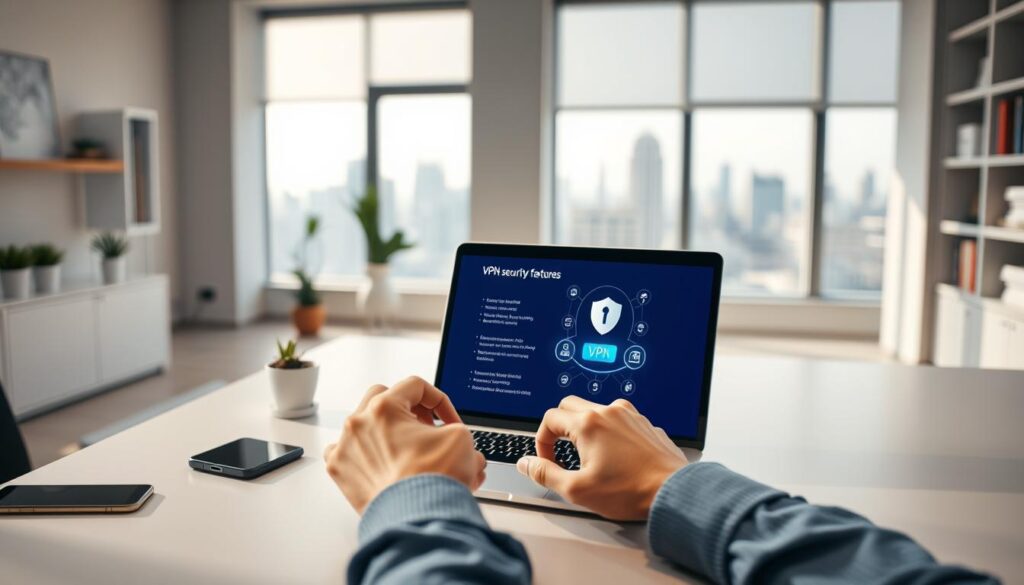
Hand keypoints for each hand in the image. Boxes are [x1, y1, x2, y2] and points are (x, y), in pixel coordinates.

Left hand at [323, 376, 485, 513]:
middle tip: (426, 426)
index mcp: (384, 407)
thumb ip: (454, 427)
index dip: (440, 401)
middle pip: (384, 398)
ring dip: (387, 430)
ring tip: (407, 446)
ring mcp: (345, 447)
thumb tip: (452, 438)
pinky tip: (382, 461)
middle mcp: (359, 423)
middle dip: (409, 409)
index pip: (415, 386)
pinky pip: (347, 450)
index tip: (449, 420)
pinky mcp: (340, 471)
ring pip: (364, 424)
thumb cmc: (432, 482)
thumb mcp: (460, 439)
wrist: (415, 519)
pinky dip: (364, 452)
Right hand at [516, 396, 686, 519]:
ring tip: (589, 455)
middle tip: (562, 452)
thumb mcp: (578, 489)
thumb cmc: (631, 491)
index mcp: (588, 424)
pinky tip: (614, 455)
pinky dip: (608, 431)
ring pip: (595, 409)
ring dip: (584, 427)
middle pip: (569, 405)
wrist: (673, 492)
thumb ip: (545, 474)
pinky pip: (617, 419)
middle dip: (559, 427)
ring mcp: (629, 415)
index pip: (549, 419)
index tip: (547, 460)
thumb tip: (526, 464)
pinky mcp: (644, 423)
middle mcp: (608, 412)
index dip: (541, 441)